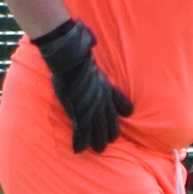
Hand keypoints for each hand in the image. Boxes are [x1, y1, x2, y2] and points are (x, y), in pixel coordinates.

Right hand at [32, 18, 132, 153]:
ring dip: (96, 142)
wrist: (71, 59)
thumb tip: (92, 43)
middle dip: (108, 135)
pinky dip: (80, 142)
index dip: (118, 116)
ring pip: (97, 130)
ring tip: (97, 150)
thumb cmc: (81, 55)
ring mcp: (90, 108)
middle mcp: (101, 101)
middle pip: (109, 123)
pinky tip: (78, 150)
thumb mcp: (94, 56)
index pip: (117, 108)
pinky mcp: (78, 113)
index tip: (121, 122)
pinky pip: (81, 132)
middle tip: (106, 143)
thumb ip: (95, 58)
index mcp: (106, 89)